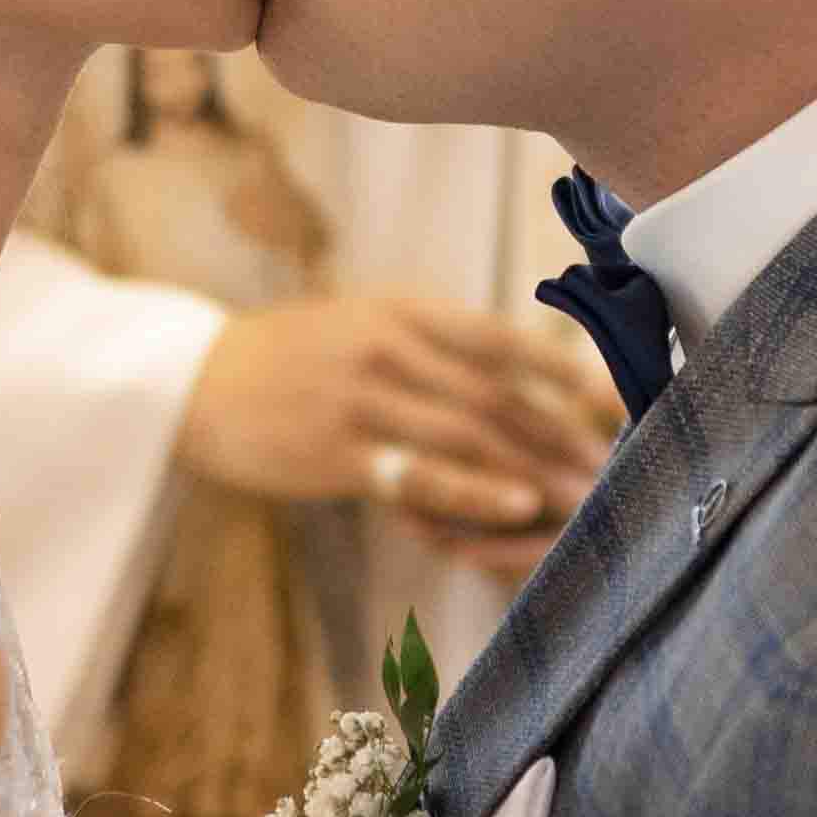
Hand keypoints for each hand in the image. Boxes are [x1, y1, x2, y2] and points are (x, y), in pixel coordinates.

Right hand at [180, 299, 614, 558]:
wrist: (192, 384)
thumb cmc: (292, 360)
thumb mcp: (363, 328)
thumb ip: (436, 348)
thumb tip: (525, 377)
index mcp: (401, 310)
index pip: (503, 337)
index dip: (570, 370)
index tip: (624, 397)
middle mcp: (388, 345)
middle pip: (497, 392)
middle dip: (566, 433)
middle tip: (623, 465)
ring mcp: (362, 397)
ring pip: (470, 432)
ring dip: (537, 467)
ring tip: (589, 495)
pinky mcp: (336, 450)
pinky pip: (419, 473)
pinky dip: (475, 489)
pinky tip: (518, 506)